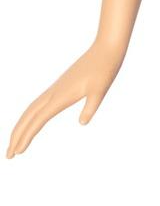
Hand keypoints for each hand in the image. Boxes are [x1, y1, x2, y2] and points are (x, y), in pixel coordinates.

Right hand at [6, 38, 126, 156]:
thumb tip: (83, 123)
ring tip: (14, 145)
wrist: (105, 50)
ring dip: (20, 127)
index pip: (38, 120)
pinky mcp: (58, 88)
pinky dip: (30, 117)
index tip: (18, 152)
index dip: (27, 136)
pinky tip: (30, 124)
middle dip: (16, 136)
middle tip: (8, 156)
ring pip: (30, 110)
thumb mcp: (100, 90)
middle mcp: (53, 93)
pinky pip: (38, 105)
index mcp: (61, 96)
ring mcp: (54, 90)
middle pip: (28, 117)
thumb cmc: (104, 70)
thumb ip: (91, 106)